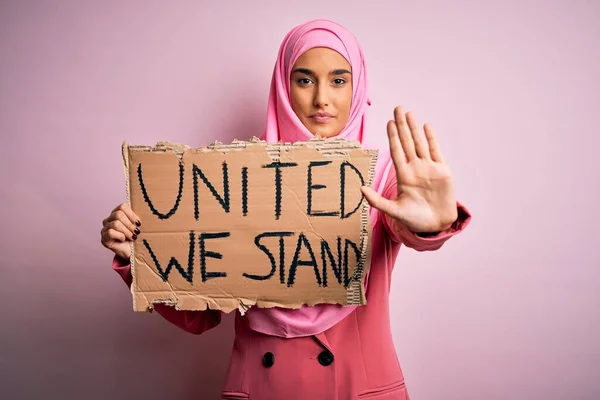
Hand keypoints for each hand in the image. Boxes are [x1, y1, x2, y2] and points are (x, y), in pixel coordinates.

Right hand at [100, 203, 140, 259]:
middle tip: (136, 232)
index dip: (132, 214)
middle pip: (118, 214)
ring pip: (115, 223)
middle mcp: (109, 220)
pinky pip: (110, 232)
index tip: (139, 223)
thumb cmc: (137, 238)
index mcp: (117, 214)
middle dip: (129, 224)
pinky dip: (120, 236)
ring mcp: (105, 229)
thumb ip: (137, 217)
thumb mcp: (138, 226)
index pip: (122, 207)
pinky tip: (123, 240)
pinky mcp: (103, 238)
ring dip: (127, 231)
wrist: (134, 253)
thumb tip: (145, 210)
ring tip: (132, 237)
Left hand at [361, 106, 457, 232]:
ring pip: (420, 143)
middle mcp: (415, 168)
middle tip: (397, 108)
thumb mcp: (393, 210)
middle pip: (407, 142)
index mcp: (403, 176)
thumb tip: (360, 189)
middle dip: (402, 126)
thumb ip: (377, 200)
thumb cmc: (414, 219)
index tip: (388, 122)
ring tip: (409, 113)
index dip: (393, 137)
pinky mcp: (442, 171)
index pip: (397, 151)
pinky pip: (436, 151)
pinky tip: (426, 127)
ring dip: (414, 128)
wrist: (436, 225)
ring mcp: (429, 168)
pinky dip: (431, 139)